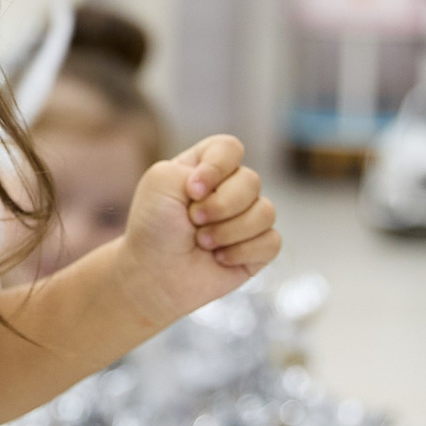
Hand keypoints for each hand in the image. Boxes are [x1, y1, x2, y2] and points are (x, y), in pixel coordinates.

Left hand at [118, 135, 279, 324]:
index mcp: (206, 166)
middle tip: (193, 221)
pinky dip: (241, 252)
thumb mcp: (160, 182)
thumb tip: (231, 189)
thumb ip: (196, 167)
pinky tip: (219, 259)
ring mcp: (246, 218)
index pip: (230, 148)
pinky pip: (271, 241)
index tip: (192, 190)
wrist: (154, 276)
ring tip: (202, 243)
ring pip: (265, 212)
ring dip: (228, 231)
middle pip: (251, 181)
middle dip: (220, 206)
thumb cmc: (153, 228)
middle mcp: (230, 188)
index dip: (217, 167)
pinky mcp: (258, 248)